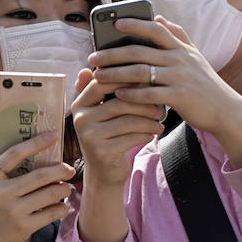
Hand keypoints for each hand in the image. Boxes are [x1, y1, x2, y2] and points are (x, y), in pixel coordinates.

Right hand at [0, 128, 74, 241]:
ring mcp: (13, 212)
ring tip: (67, 186)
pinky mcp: (23, 228)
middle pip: (39, 175)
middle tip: (69, 168)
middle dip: (59, 170)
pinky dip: (61, 208)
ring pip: (48, 194)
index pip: (14, 154)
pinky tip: (65, 205)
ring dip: (63, 188)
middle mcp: (0, 194)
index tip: (53, 136)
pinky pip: (49, 214)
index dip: (36, 142)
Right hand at [69, 67, 163, 187]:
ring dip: (150, 119)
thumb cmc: (109, 136)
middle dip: (144, 102)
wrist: (105, 173)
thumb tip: (89, 67)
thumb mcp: (101, 113)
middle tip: (161, 104)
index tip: (148, 80)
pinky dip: (147, 133)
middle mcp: (81, 118)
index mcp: (80, 104)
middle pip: (120, 101)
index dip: (126, 78)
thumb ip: (100, 91)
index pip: (103, 82)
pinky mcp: (102, 152)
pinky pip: (132, 136)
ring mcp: (89, 136)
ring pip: (129, 119)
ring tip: (161, 119)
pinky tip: (154, 132)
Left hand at [89, 16, 241, 163]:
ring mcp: (179, 78)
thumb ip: (177, 36)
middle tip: (93, 57)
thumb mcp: (194, 56)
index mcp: (180, 48)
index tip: (115, 23)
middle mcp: (179, 59)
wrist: (225, 110)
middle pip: (140, 52)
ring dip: (116, 73)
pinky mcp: (179, 97)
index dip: (135, 24)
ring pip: (141, 72)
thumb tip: (158, 18)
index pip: (156, 30)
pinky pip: (150, 94)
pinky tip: (118, 94)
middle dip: (113, 54)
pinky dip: (132, 94)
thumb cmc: (204, 82)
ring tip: (98, 76)